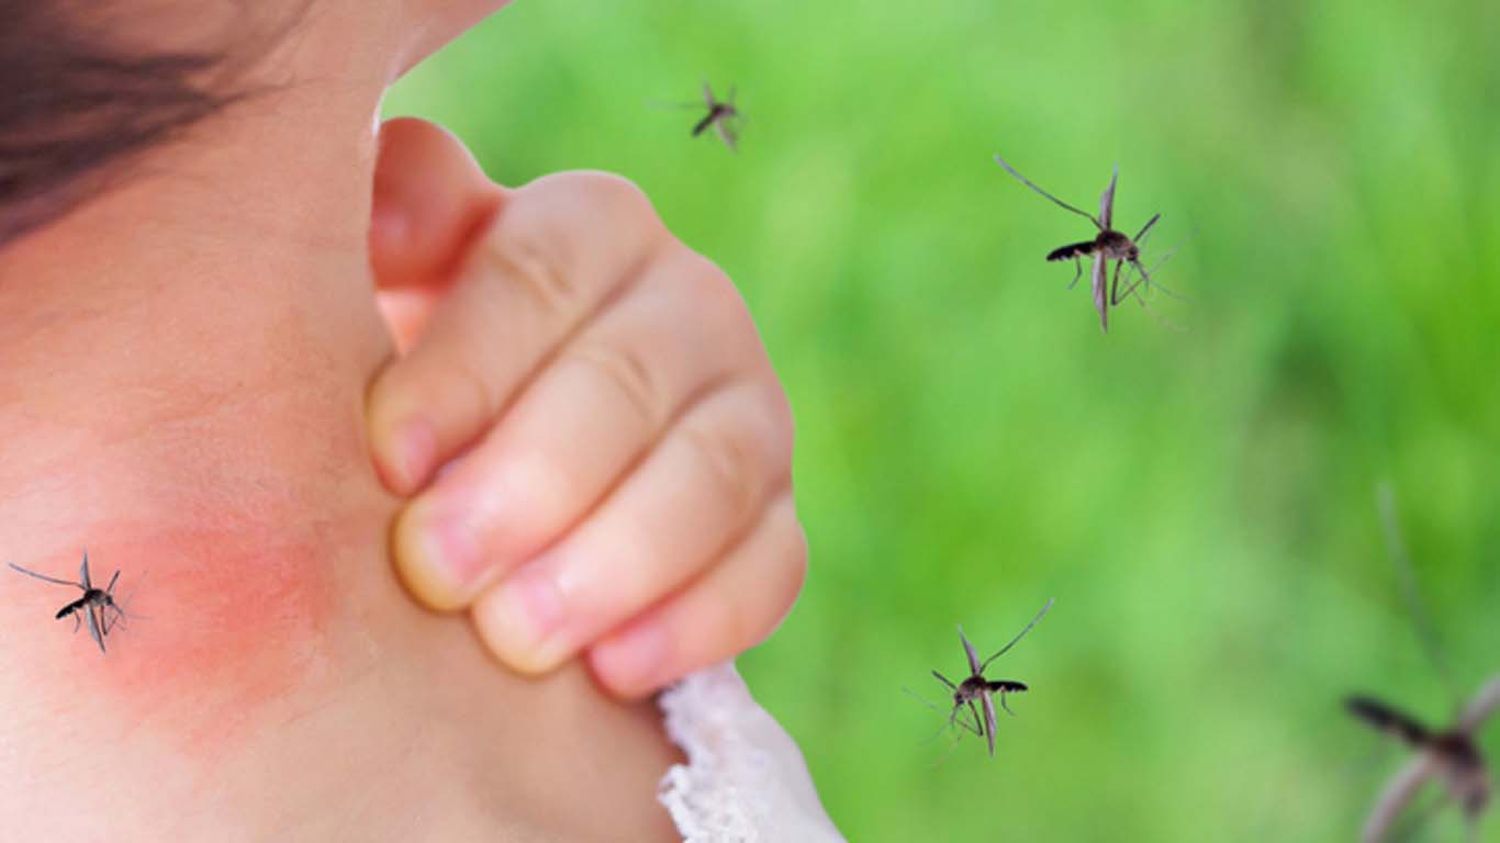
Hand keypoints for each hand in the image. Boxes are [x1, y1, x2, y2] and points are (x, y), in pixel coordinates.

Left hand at [365, 118, 805, 697]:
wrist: (504, 468)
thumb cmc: (429, 374)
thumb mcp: (393, 284)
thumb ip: (392, 226)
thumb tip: (393, 201)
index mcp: (590, 228)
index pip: (539, 274)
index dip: (465, 369)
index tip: (387, 461)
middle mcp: (689, 305)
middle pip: (627, 381)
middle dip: (531, 483)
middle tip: (435, 570)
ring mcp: (749, 414)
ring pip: (712, 475)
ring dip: (613, 562)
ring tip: (515, 641)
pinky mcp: (776, 518)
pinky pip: (770, 567)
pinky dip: (696, 622)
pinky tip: (611, 671)